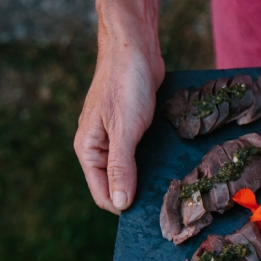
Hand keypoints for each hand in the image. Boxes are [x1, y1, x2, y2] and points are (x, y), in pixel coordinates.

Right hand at [74, 43, 163, 212]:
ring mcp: (116, 137)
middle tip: (167, 200)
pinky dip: (152, 161)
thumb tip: (119, 205)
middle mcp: (99, 147)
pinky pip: (141, 154)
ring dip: (147, 178)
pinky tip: (170, 164)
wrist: (136, 49)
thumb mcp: (124, 130)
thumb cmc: (125, 85)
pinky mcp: (133, 128)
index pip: (103, 194)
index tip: (153, 211)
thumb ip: (121, 168)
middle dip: (137, 194)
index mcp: (88, 150)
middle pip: (117, 185)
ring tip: (172, 185)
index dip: (124, 205)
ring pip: (131, 170)